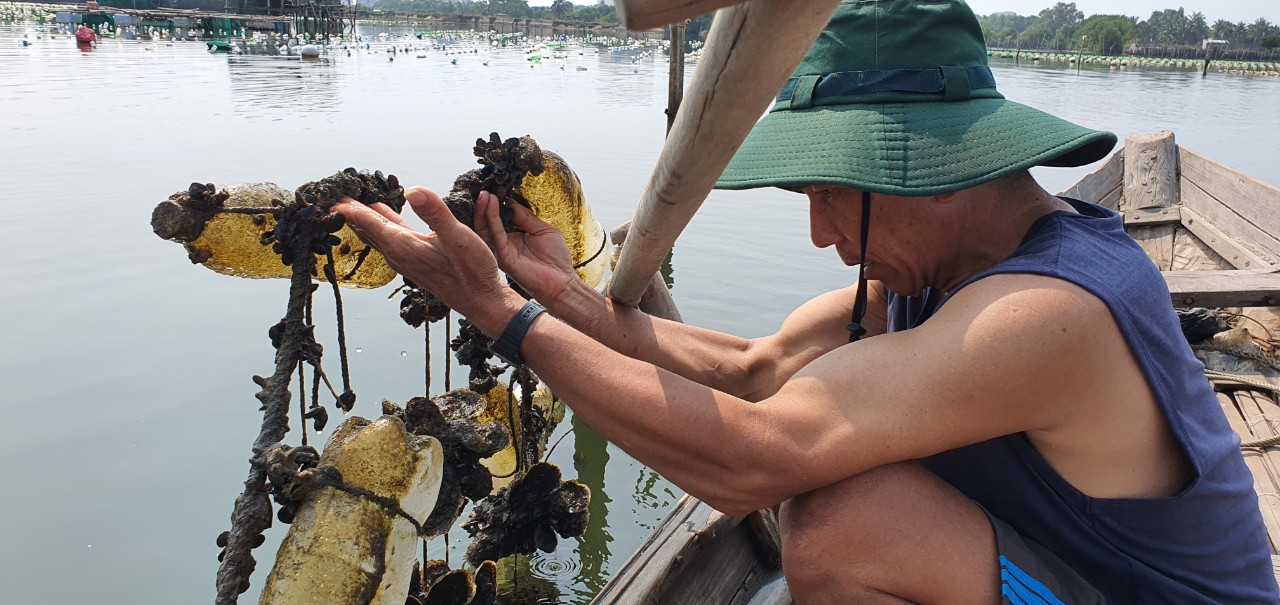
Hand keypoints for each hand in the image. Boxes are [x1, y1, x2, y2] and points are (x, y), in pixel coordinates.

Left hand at [334, 187, 522, 336]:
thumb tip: (413, 189)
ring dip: (364, 220)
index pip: (367, 221)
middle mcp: (399, 255)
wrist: (483, 302)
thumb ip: (435, 212)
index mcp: (403, 246)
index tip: (329, 195)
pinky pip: (390, 240)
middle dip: (349, 213)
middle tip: (332, 197)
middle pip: (366, 229)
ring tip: (353, 206)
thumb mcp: (458, 236)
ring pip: (377, 236)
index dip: (348, 207)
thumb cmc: (472, 272)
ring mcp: (406, 261)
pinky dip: (382, 226)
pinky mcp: (416, 263)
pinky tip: (386, 219)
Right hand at [473, 191, 579, 301]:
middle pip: (487, 222)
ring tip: (485, 195)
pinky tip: (492, 206)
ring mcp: (502, 251)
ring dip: (484, 210)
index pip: (500, 217)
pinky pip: (495, 236)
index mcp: (513, 237)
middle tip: (484, 190)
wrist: (563, 281)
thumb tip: (511, 201)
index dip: (497, 203)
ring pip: (486, 228)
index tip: (495, 187)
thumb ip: (526, 217)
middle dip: (485, 205)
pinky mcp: (504, 258)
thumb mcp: (543, 229)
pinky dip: (492, 219)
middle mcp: (505, 244)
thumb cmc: (556, 259)